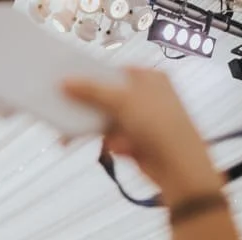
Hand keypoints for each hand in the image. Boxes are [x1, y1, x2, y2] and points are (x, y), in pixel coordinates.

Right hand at [63, 68, 222, 204]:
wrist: (178, 166)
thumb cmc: (161, 126)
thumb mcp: (123, 101)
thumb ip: (92, 91)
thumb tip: (66, 82)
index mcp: (149, 78)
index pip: (114, 72)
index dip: (91, 76)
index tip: (68, 81)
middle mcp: (145, 97)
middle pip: (106, 96)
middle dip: (86, 104)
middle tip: (63, 105)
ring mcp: (140, 120)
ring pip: (105, 118)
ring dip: (89, 126)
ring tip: (68, 134)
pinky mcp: (134, 140)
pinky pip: (109, 137)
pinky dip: (104, 141)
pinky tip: (102, 146)